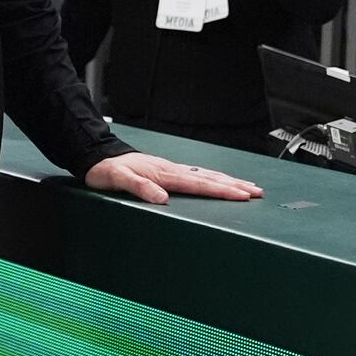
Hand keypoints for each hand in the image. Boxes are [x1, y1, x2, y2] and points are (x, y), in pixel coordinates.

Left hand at [85, 151, 262, 203]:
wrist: (98, 157)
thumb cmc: (107, 171)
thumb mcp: (118, 180)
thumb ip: (140, 188)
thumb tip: (162, 198)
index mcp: (164, 174)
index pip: (200, 184)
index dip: (222, 190)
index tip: (243, 195)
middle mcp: (171, 169)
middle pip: (209, 177)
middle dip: (235, 185)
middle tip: (257, 191)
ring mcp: (171, 169)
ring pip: (206, 174)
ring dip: (228, 180)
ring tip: (247, 186)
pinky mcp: (167, 170)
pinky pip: (197, 174)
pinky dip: (213, 178)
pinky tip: (219, 180)